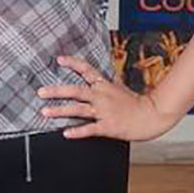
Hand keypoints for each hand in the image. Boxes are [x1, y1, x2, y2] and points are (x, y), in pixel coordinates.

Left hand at [37, 55, 179, 140]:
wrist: (152, 116)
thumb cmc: (136, 103)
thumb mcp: (120, 87)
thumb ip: (107, 82)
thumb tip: (98, 75)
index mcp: (104, 85)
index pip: (87, 70)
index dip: (73, 63)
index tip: (59, 59)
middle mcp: (102, 96)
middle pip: (76, 90)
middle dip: (57, 91)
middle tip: (41, 92)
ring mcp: (104, 111)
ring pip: (78, 109)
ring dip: (60, 110)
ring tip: (45, 112)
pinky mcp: (108, 126)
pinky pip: (90, 129)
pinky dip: (78, 131)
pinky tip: (66, 133)